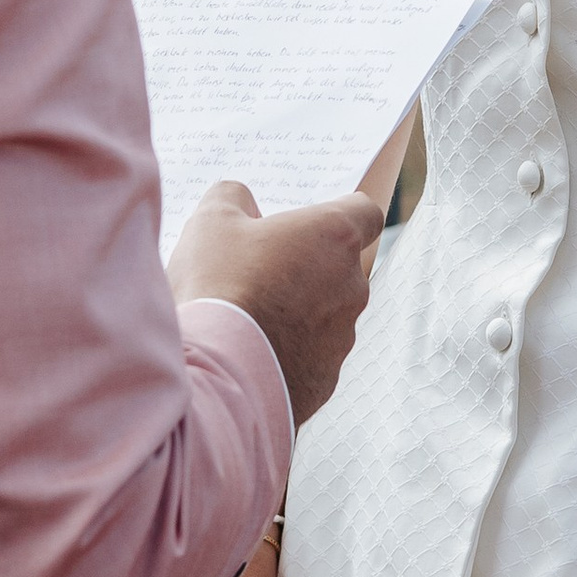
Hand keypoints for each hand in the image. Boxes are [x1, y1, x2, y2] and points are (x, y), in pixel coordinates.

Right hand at [168, 179, 381, 420]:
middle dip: (306, 266)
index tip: (312, 220)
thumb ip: (232, 197)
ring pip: (326, 314)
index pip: (364, 212)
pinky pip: (311, 356)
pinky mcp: (327, 379)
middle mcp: (352, 285)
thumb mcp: (212, 222)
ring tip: (247, 317)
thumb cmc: (218, 287)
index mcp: (334, 237)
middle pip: (340, 266)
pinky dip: (288, 352)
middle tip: (259, 270)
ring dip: (297, 311)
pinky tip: (249, 352)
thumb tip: (240, 200)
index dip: (340, 211)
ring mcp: (343, 336)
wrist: (217, 374)